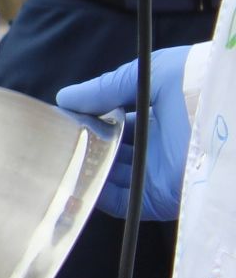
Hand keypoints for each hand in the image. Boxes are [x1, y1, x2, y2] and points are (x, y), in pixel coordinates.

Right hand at [58, 46, 195, 221]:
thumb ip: (106, 87)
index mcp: (160, 116)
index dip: (92, 120)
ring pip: (112, 178)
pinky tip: (77, 182)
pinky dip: (98, 196)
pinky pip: (122, 202)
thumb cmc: (196, 87)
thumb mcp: (149, 75)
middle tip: (59, 140)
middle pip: (114, 152)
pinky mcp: (159, 197)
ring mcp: (159, 174)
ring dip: (88, 171)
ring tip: (60, 161)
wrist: (229, 118)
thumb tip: (66, 98)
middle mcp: (158, 147)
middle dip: (87, 146)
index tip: (66, 117)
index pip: (118, 123)